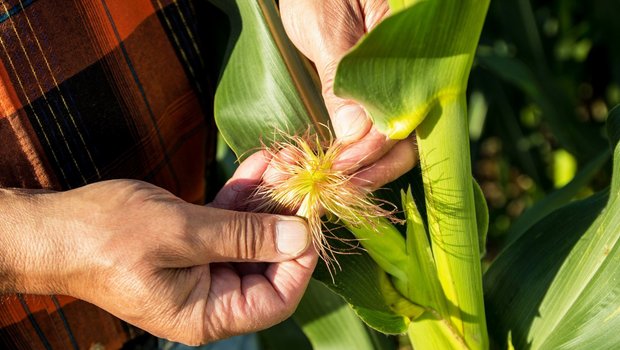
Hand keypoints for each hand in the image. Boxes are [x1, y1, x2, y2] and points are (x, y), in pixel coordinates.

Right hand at [0, 155, 315, 344]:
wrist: (53, 227)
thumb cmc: (107, 237)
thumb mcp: (183, 234)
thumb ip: (245, 237)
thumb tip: (301, 237)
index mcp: (208, 313)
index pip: (276, 298)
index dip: (300, 260)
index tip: (309, 216)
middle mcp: (209, 297)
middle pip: (268, 262)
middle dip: (285, 217)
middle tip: (298, 173)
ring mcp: (201, 269)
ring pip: (250, 235)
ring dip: (266, 198)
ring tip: (282, 159)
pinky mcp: (191, 243)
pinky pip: (227, 221)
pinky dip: (242, 194)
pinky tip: (259, 163)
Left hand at [280, 0, 417, 187]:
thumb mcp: (326, 27)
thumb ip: (342, 78)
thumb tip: (355, 134)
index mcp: (416, 53)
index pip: (410, 116)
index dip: (378, 148)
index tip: (344, 167)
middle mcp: (412, 75)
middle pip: (407, 136)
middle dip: (373, 167)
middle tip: (338, 189)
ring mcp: (392, 86)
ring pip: (388, 138)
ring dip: (361, 165)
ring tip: (328, 184)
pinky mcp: (370, 93)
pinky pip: (369, 128)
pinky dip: (350, 150)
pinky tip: (329, 163)